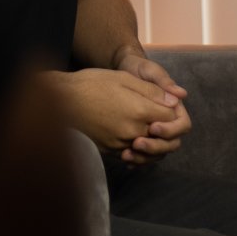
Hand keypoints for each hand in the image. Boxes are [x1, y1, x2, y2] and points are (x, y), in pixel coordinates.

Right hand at [44, 67, 182, 154]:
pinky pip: (132, 156)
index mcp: (139, 111)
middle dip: (165, 130)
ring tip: (149, 131)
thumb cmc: (92, 84)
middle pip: (163, 139)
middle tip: (159, 119)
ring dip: (153, 143)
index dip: (171, 111)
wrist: (62, 99)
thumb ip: (151, 91)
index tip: (164, 104)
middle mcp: (133, 131)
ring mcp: (120, 143)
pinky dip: (137, 151)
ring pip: (149, 151)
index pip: (171, 119)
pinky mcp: (109, 151)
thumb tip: (174, 100)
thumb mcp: (124, 79)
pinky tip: (134, 141)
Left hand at [116, 52, 190, 163]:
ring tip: (126, 154)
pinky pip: (144, 154)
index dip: (171, 130)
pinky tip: (123, 158)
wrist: (123, 72)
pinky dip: (136, 159)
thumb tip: (181, 94)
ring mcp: (156, 132)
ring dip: (145, 157)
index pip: (183, 125)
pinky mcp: (143, 137)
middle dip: (156, 147)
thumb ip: (164, 81)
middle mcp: (168, 123)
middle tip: (137, 143)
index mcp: (175, 108)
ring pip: (158, 152)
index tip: (153, 127)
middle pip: (172, 143)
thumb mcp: (150, 70)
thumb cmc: (139, 69)